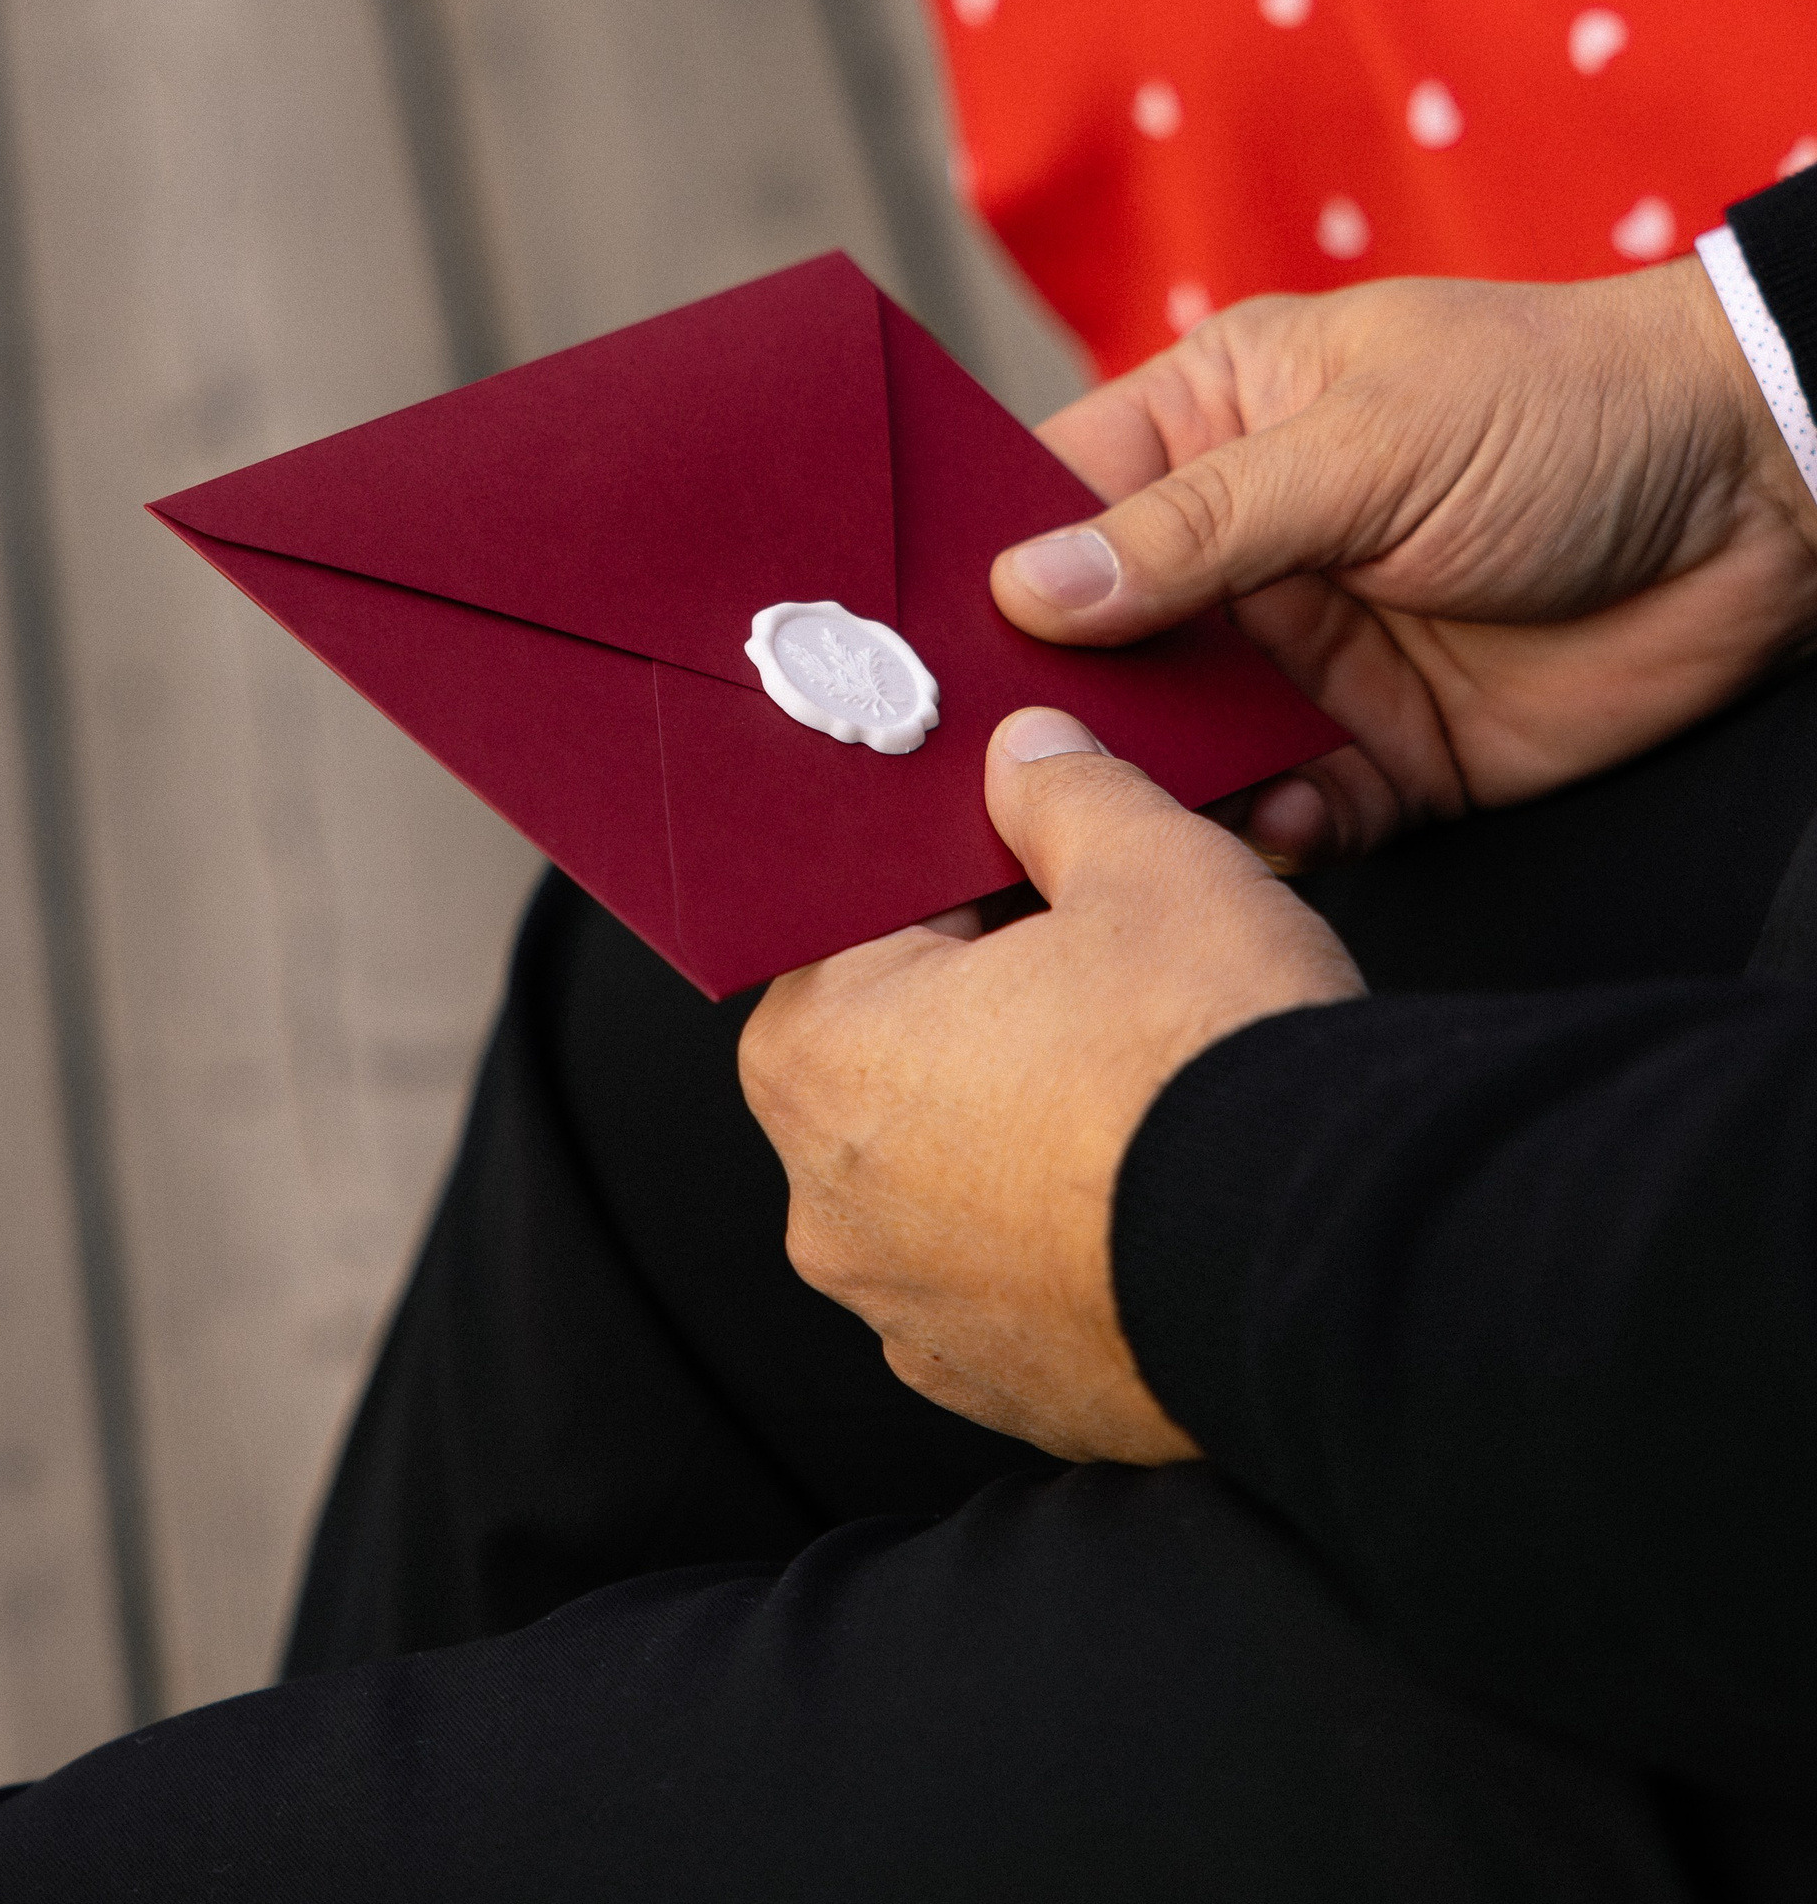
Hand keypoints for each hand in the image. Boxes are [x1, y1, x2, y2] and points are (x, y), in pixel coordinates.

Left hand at [738, 708, 1361, 1458]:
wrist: (1329, 1265)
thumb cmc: (1209, 1066)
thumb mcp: (1148, 864)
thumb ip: (1066, 793)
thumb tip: (1032, 758)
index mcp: (818, 1054)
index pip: (856, 923)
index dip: (956, 880)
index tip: (1033, 873)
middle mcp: (830, 1202)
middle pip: (896, 1051)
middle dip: (986, 1000)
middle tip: (1102, 966)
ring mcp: (910, 1313)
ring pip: (950, 1171)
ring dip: (1022, 1122)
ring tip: (1140, 1078)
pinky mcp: (999, 1389)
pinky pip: (1008, 1277)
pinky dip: (1062, 1232)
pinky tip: (1150, 1182)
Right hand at [990, 262, 1816, 871]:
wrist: (1762, 500)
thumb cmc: (1560, 409)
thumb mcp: (1366, 441)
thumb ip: (1199, 527)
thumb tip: (1030, 588)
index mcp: (1210, 428)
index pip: (1050, 501)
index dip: (976, 570)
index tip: (901, 648)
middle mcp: (1242, 554)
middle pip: (1096, 648)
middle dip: (1049, 707)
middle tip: (981, 771)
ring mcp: (1310, 660)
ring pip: (1182, 748)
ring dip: (1156, 786)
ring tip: (1123, 820)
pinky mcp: (1387, 756)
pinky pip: (1297, 817)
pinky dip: (1280, 835)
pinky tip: (1291, 824)